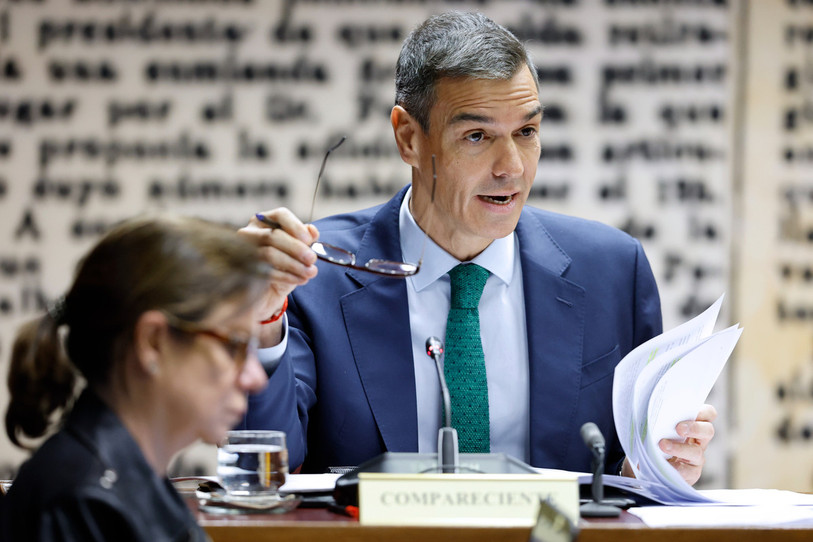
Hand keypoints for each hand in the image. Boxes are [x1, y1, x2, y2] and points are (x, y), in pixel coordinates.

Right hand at [238, 208, 318, 344]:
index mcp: (265, 221)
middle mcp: (251, 232)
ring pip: (269, 254)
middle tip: (312, 259)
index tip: (309, 240)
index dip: (296, 226)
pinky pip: (266, 272)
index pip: (281, 215)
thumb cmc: (284, 265)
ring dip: (294, 264)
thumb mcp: (298, 251)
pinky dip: (287, 276)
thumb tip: (312, 230)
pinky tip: (300, 279)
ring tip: (310, 272)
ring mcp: (244, 251)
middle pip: (273, 235)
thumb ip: (306, 239)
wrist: (269, 292)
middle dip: (296, 248)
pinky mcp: (245, 271)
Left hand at [658, 403, 716, 485]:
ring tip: (663, 445)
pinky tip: (665, 464)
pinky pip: (689, 471)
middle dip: (694, 428)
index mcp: (693, 424)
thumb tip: (653, 412)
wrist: (647, 463)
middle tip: (678, 428)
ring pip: (696, 452)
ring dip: (679, 448)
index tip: (692, 410)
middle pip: (708, 431)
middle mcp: (699, 440)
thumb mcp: (656, 427)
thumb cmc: (652, 439)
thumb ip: (660, 419)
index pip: (708, 414)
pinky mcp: (691, 472)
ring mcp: (696, 457)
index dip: (704, 412)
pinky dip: (676, 467)